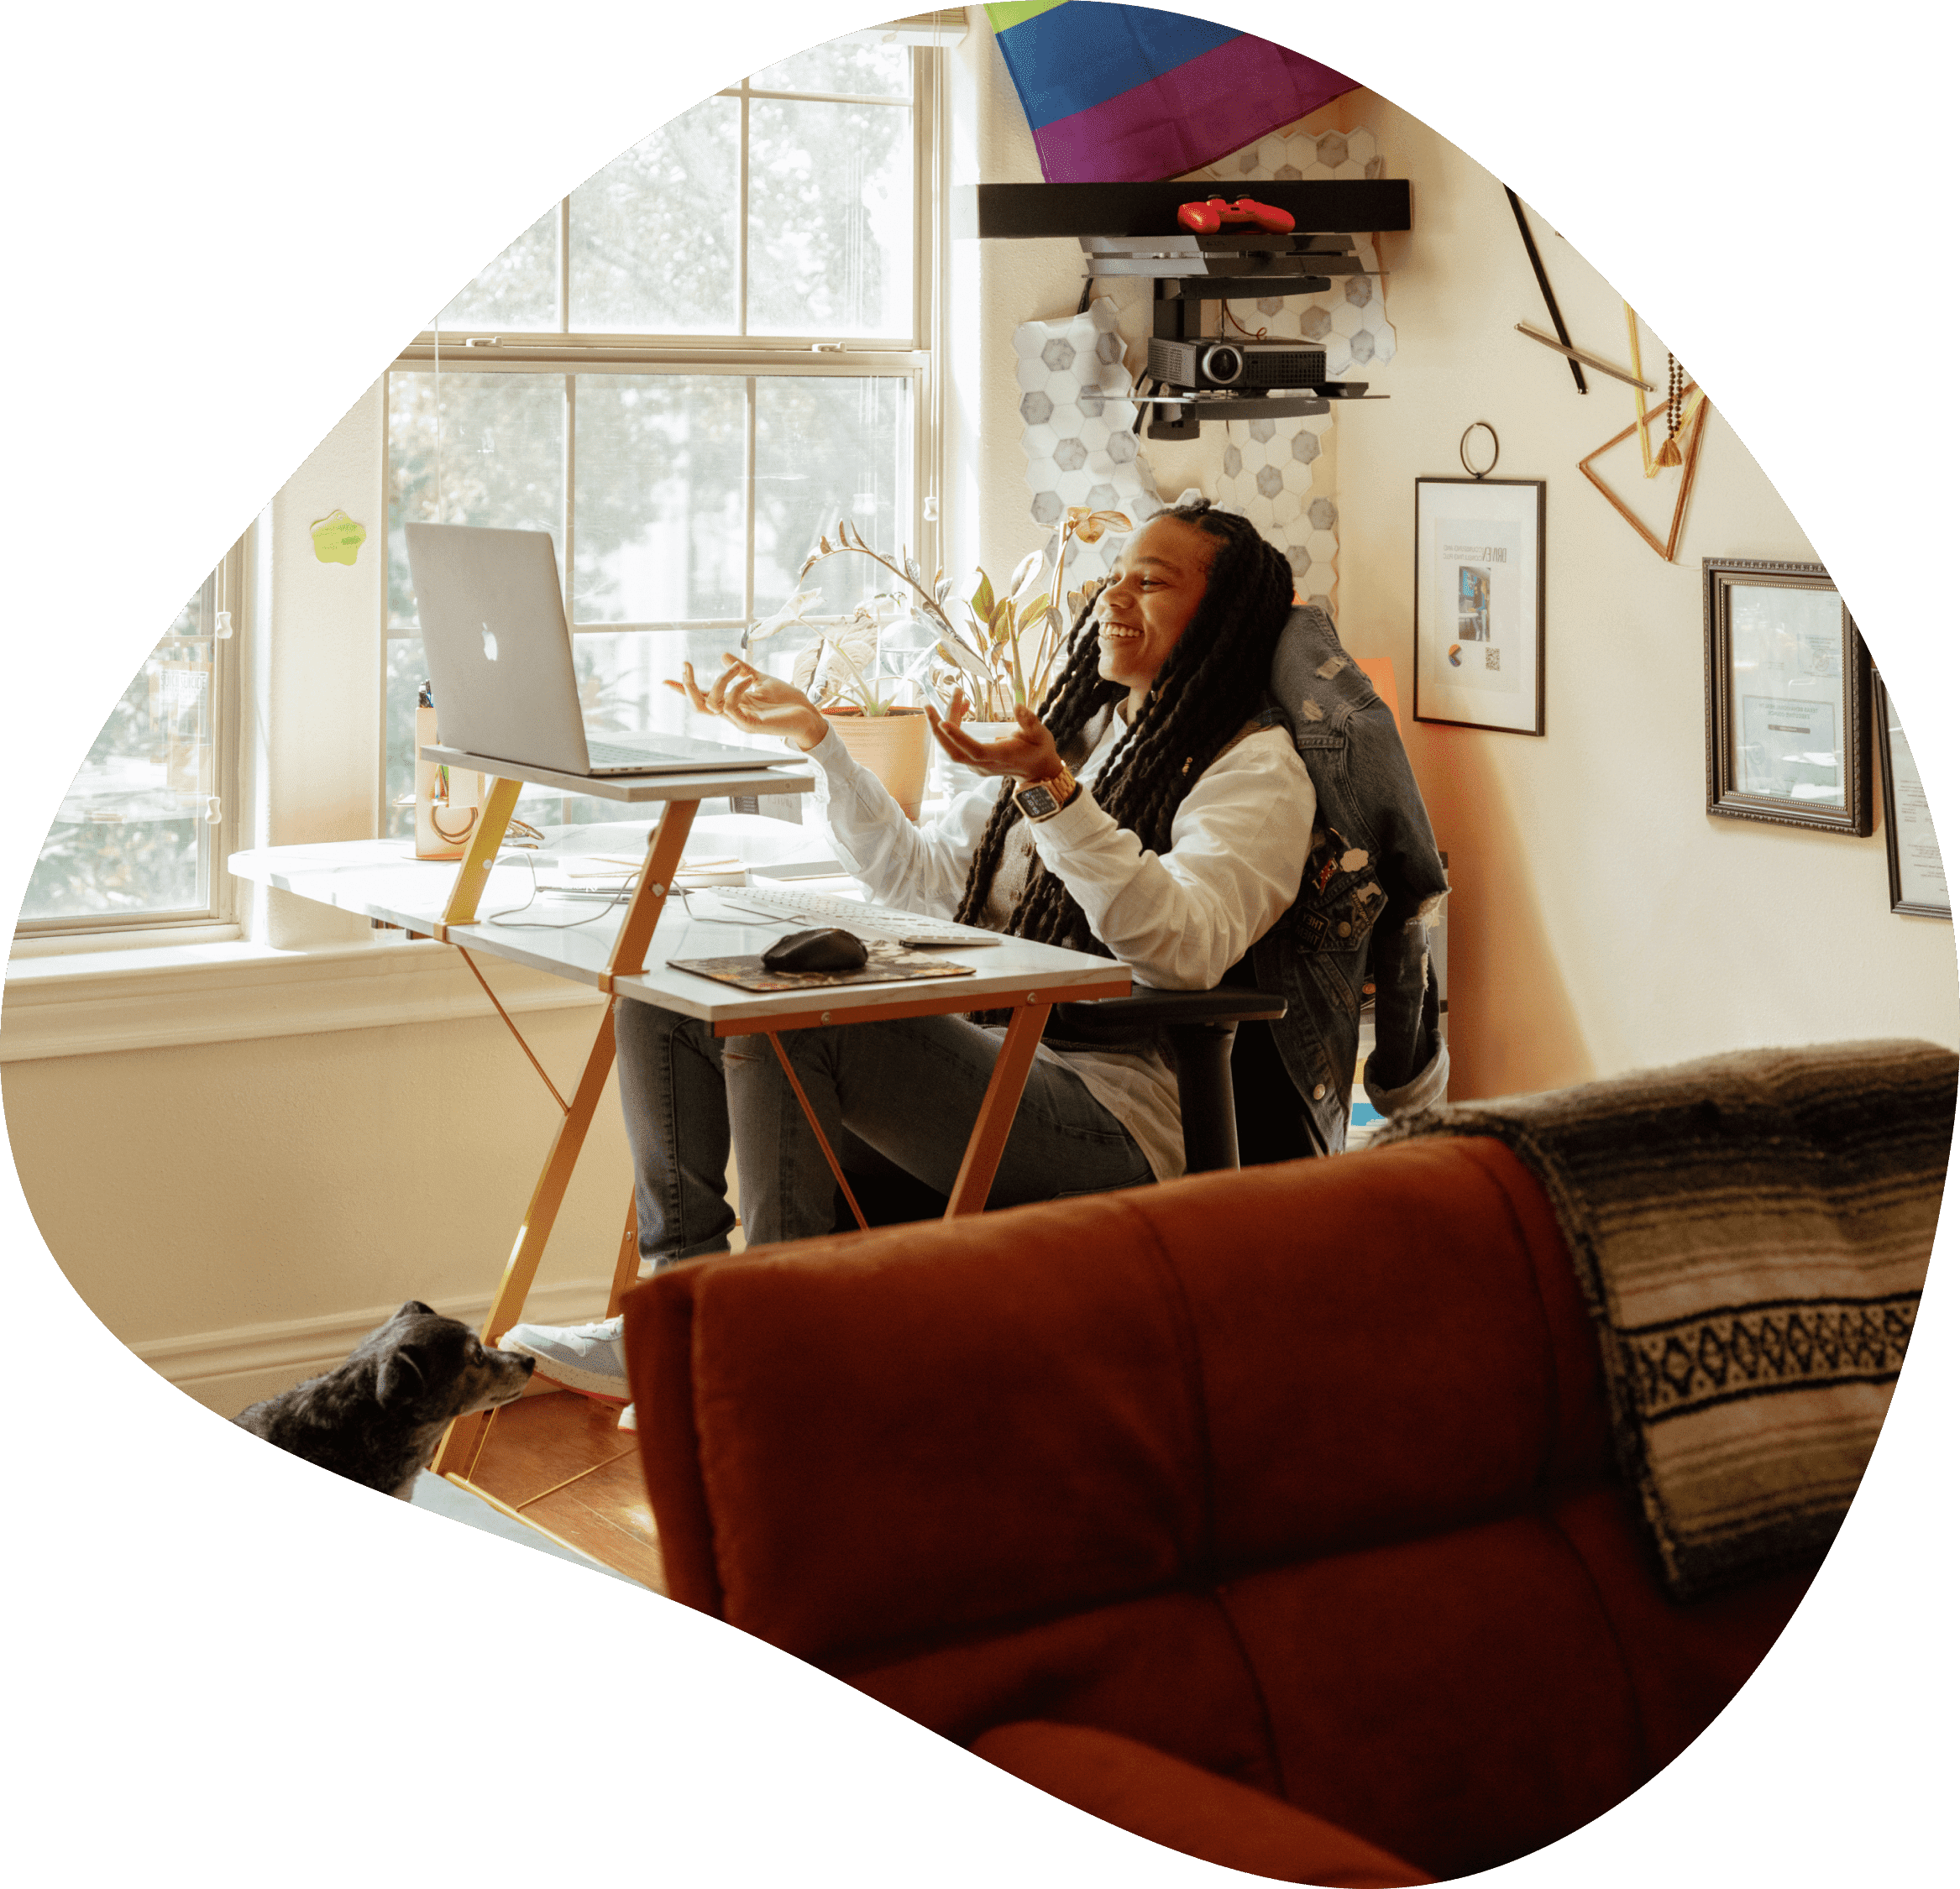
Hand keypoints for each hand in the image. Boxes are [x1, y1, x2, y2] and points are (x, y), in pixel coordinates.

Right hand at [668, 655, 827, 750]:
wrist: (808, 714)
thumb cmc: (787, 701)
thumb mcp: (761, 679)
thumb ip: (742, 668)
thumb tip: (723, 656)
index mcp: (733, 702)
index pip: (703, 696)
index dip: (685, 688)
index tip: (665, 680)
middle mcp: (733, 713)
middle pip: (699, 704)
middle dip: (687, 686)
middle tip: (685, 665)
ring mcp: (740, 720)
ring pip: (713, 705)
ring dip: (720, 681)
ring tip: (736, 669)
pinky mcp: (751, 725)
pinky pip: (732, 708)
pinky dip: (736, 690)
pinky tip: (747, 679)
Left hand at [925, 693, 1063, 782]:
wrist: (1037, 771)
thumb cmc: (1039, 750)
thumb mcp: (1041, 734)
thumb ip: (1029, 721)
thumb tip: (1017, 705)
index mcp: (1001, 756)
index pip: (975, 750)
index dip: (958, 737)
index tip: (943, 722)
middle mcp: (984, 764)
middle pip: (954, 752)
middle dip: (938, 730)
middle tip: (927, 705)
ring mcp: (977, 765)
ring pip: (952, 748)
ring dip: (945, 724)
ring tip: (954, 698)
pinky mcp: (974, 762)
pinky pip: (957, 746)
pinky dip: (954, 727)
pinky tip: (963, 707)